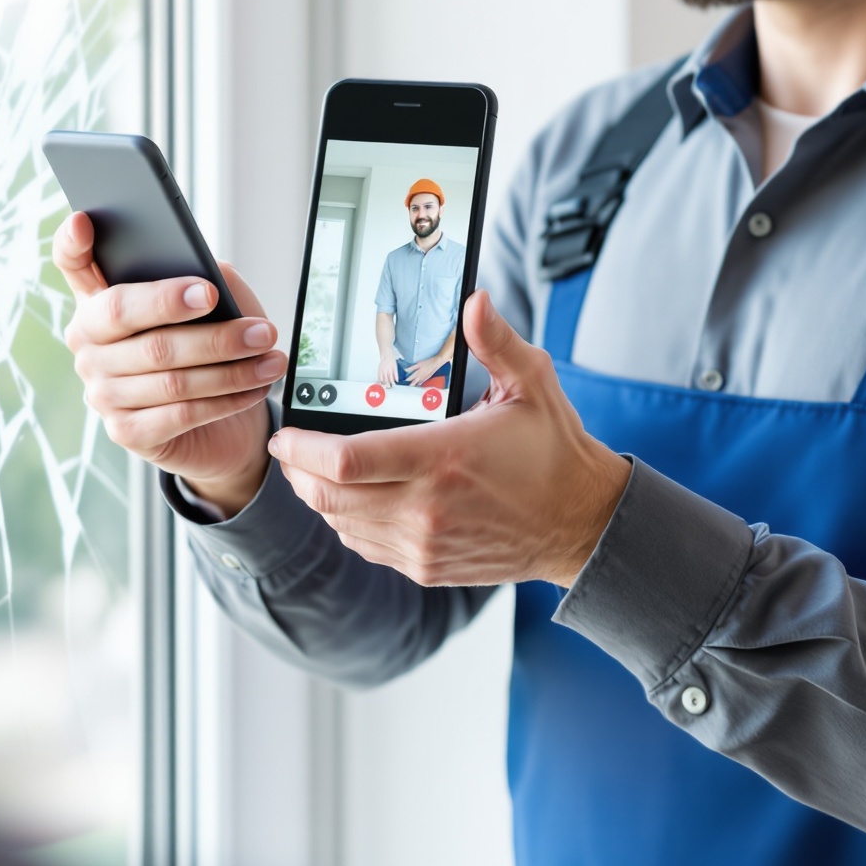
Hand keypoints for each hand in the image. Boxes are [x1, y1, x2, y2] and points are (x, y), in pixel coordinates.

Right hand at [55, 212, 279, 515]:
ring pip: (168, 372)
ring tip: (270, 356)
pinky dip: (226, 399)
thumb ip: (206, 280)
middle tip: (254, 324)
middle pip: (131, 320)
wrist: (218, 426)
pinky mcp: (126, 431)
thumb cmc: (208, 348)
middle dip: (202, 322)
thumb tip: (214, 280)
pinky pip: (180, 412)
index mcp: (99, 298)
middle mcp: (88, 343)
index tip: (84, 221)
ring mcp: (101, 390)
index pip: (71, 261)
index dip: (71, 242)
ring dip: (231, 366)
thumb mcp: (211, 304)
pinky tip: (255, 387)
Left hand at [270, 289, 631, 587]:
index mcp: (442, 460)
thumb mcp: (532, 384)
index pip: (345, 462)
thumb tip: (473, 299)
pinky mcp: (427, 567)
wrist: (580, 523)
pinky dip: (348, 522)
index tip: (285, 433)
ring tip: (314, 469)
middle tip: (289, 448)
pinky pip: (366, 546)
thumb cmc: (554, 451)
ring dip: (319, 497)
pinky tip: (353, 498)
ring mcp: (424, 545)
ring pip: (342, 524)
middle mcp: (426, 509)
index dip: (301, 449)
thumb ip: (496, 340)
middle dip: (296, 472)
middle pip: (328, 498)